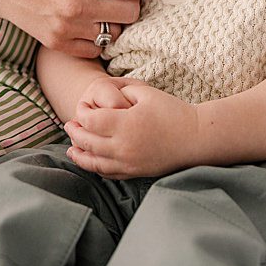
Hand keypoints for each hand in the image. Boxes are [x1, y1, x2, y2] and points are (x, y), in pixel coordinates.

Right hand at [0, 0, 156, 57]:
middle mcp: (79, 5)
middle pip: (131, 12)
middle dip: (131, 2)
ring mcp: (69, 28)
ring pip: (116, 33)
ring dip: (114, 22)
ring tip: (100, 9)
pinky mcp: (60, 44)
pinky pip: (96, 49)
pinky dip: (97, 38)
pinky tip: (87, 23)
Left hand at [64, 79, 199, 177]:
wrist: (196, 138)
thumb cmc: (173, 112)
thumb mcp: (145, 92)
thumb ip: (120, 92)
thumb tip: (101, 97)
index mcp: (124, 125)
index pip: (90, 122)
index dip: (81, 113)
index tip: (81, 107)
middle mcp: (123, 147)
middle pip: (87, 142)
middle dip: (75, 133)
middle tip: (68, 125)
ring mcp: (129, 163)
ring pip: (94, 163)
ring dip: (80, 155)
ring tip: (71, 147)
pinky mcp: (136, 173)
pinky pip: (109, 174)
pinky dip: (95, 168)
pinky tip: (90, 161)